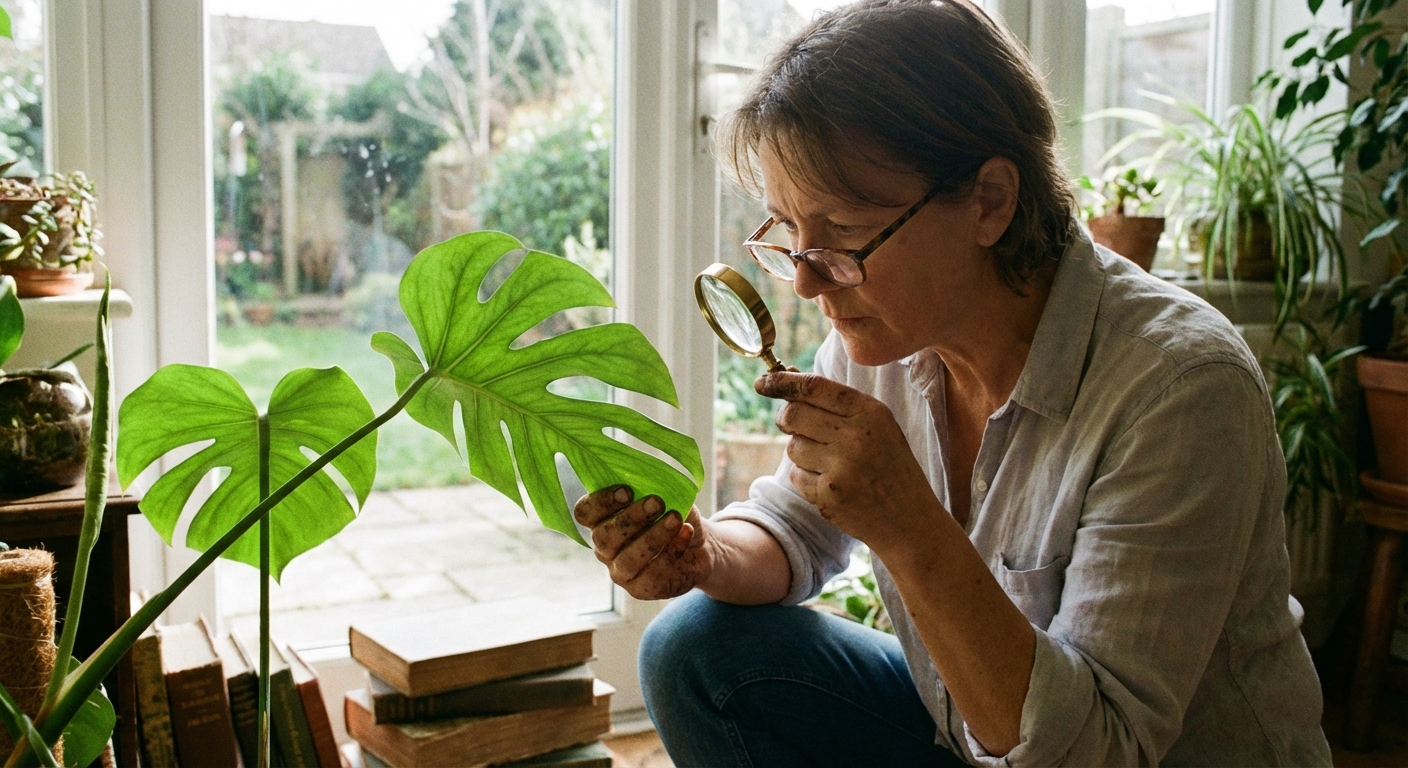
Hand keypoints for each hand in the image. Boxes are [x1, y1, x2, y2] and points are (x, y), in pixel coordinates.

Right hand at [573, 486, 712, 599]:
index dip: (601, 502)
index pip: (585, 512)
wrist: (699, 549)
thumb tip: (661, 484)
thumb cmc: (675, 516)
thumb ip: (660, 490)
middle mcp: (605, 548)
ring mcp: (621, 572)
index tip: (627, 491)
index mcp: (602, 521)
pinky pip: (653, 574)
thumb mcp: (670, 497)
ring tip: (675, 519)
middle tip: (657, 502)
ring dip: (652, 537)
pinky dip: (672, 551)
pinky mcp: (642, 589)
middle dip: (630, 518)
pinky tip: (686, 533)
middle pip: (603, 537)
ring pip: (627, 559)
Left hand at [755, 371, 943, 550]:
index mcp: (870, 412)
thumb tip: (787, 383)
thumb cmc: (889, 466)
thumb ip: (838, 406)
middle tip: (792, 425)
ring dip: (801, 453)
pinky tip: (832, 484)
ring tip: (829, 463)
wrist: (909, 518)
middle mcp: (855, 435)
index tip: (764, 382)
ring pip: (792, 447)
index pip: (813, 387)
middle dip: (786, 419)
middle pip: (793, 414)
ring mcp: (841, 466)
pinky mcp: (829, 493)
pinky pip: (796, 476)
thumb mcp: (879, 426)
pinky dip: (806, 479)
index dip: (781, 382)